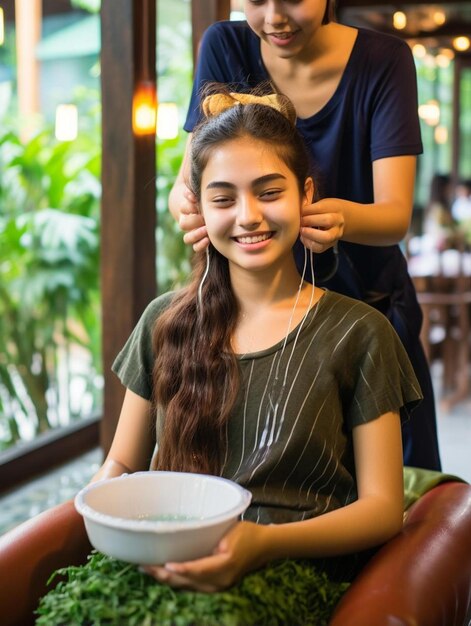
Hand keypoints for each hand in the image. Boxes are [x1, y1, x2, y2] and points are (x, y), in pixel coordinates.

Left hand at [141, 521, 267, 591]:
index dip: (179, 569)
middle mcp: (220, 581)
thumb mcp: (230, 530)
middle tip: (143, 565)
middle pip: (187, 582)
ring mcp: (218, 586)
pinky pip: (192, 586)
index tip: (162, 565)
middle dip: (163, 576)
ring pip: (187, 586)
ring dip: (166, 579)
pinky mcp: (216, 586)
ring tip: (148, 569)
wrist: (265, 546)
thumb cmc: (247, 533)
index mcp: (225, 565)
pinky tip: (164, 572)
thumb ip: (210, 535)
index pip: (197, 570)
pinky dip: (176, 580)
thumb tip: (184, 535)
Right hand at [179, 188, 209, 251]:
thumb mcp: (198, 189)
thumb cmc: (199, 195)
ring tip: (205, 230)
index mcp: (186, 209)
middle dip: (194, 220)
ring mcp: (192, 231)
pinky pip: (196, 247)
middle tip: (203, 217)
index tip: (194, 200)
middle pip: (185, 224)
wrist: (199, 207)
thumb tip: (192, 183)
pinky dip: (200, 245)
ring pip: (188, 238)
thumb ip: (196, 186)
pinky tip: (208, 240)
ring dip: (196, 234)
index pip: (184, 208)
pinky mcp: (199, 239)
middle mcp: (188, 221)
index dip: (189, 205)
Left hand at [300, 198, 344, 252]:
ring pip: (326, 237)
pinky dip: (308, 243)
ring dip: (310, 234)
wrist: (342, 220)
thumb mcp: (321, 203)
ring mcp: (336, 234)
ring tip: (301, 230)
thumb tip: (295, 210)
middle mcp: (338, 221)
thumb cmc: (326, 210)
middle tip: (300, 221)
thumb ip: (311, 206)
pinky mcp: (330, 245)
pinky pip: (319, 248)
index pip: (321, 208)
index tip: (299, 211)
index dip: (307, 210)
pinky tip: (303, 237)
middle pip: (327, 220)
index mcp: (335, 208)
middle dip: (310, 221)